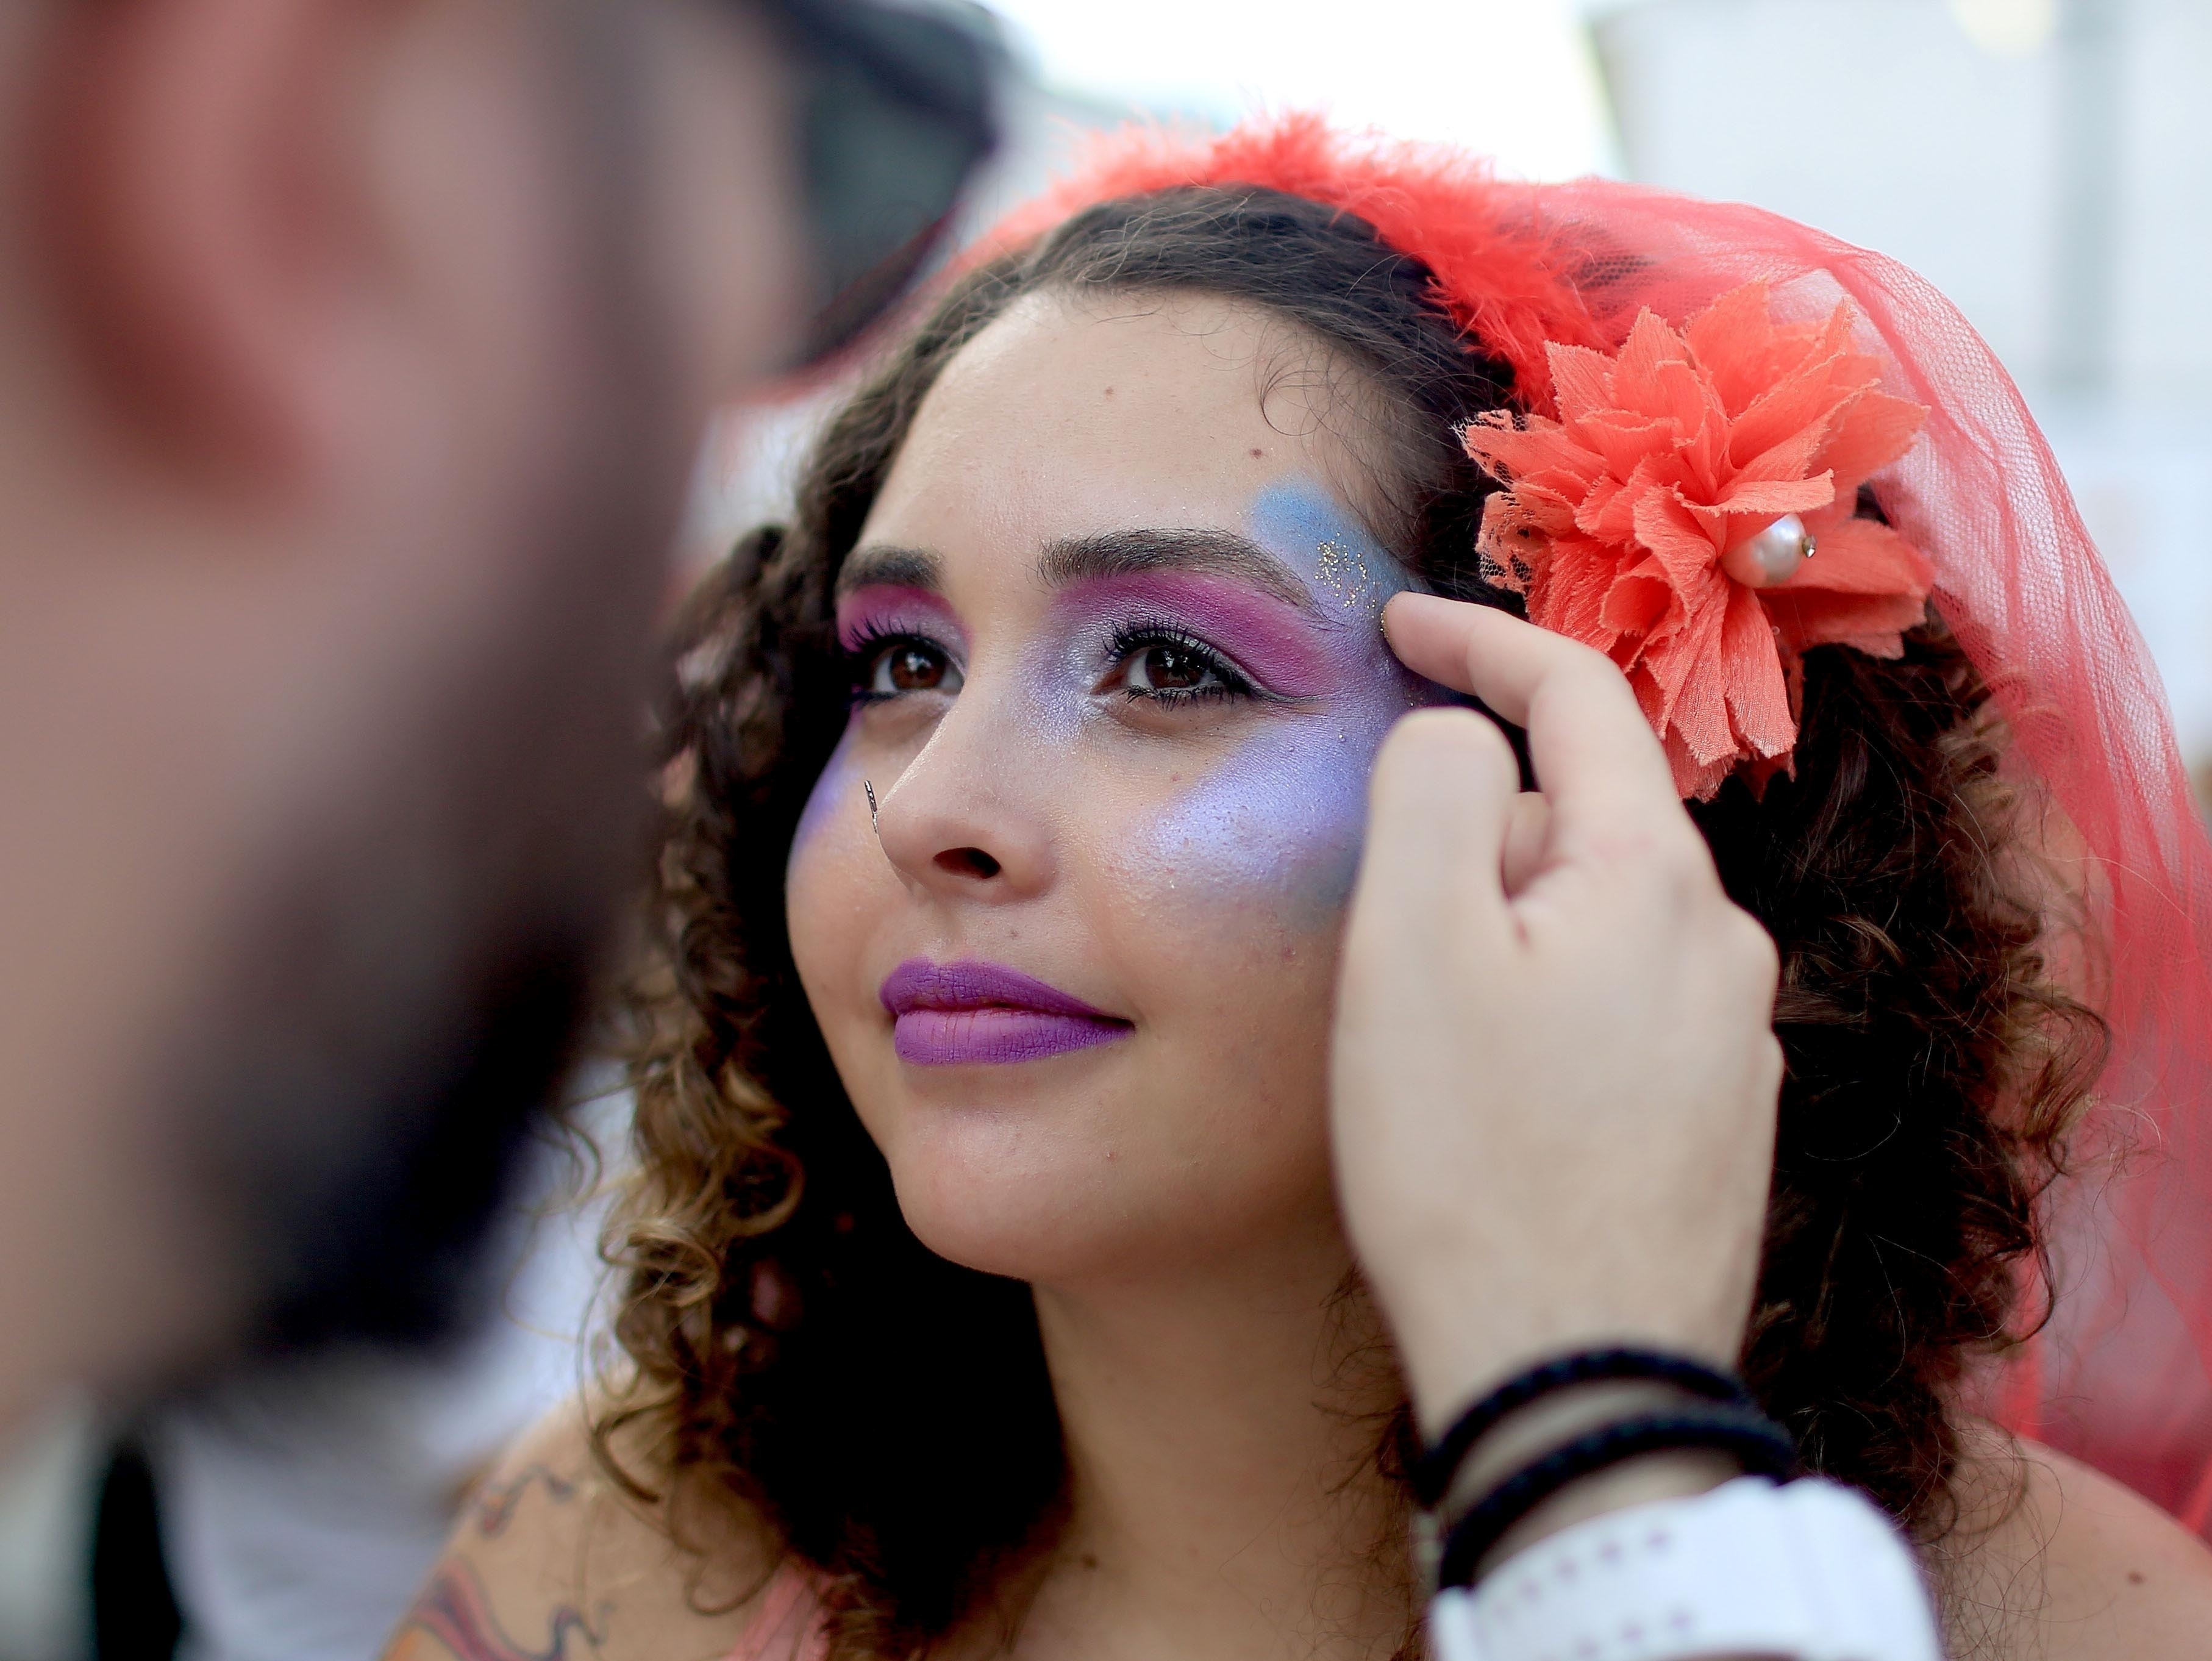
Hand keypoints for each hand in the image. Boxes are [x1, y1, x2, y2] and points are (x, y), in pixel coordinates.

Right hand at [1331, 594, 1782, 1432]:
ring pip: (1598, 920)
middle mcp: (1723, 945)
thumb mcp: (1410, 948)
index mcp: (1654, 878)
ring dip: (1507, 931)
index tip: (1398, 624)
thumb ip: (1430, 791)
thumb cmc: (1471, 1162)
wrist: (1577, 1380)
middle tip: (1386, 939)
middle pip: (1582, 817)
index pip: (1577, 698)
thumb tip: (1461, 739)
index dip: (1478, 641)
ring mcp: (1735, 1041)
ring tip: (1432, 1042)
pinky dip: (1545, 1007)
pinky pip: (1618, 1007)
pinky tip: (1496, 1101)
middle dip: (1476, 831)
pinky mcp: (1720, 1123)